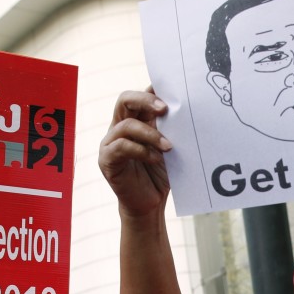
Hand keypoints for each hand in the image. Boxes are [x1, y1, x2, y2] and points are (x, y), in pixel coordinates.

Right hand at [98, 90, 172, 218]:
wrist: (150, 203)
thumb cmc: (161, 174)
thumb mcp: (169, 148)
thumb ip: (170, 129)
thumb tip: (187, 109)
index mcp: (135, 120)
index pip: (139, 96)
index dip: (152, 89)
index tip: (172, 90)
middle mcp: (120, 127)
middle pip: (125, 100)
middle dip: (145, 100)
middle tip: (165, 109)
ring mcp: (110, 142)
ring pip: (126, 125)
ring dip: (150, 134)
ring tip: (169, 146)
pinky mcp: (107, 160)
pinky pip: (121, 147)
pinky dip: (142, 151)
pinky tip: (156, 159)